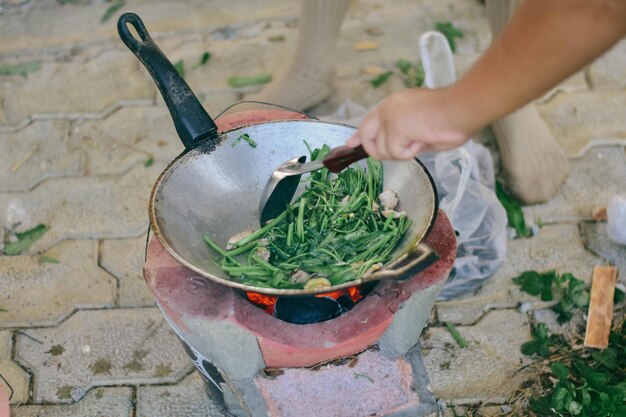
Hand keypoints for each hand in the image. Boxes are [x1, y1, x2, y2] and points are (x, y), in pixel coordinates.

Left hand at [346, 88, 472, 159]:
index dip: (360, 135)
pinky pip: (395, 153)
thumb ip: (405, 134)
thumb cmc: (451, 117)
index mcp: (394, 104)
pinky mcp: (392, 129)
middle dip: (377, 150)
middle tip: (401, 151)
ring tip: (422, 138)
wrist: (460, 109)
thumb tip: (401, 148)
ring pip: (383, 150)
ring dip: (403, 152)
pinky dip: (410, 153)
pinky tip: (422, 139)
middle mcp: (387, 108)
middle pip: (366, 135)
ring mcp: (388, 118)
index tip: (351, 143)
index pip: (369, 121)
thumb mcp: (421, 125)